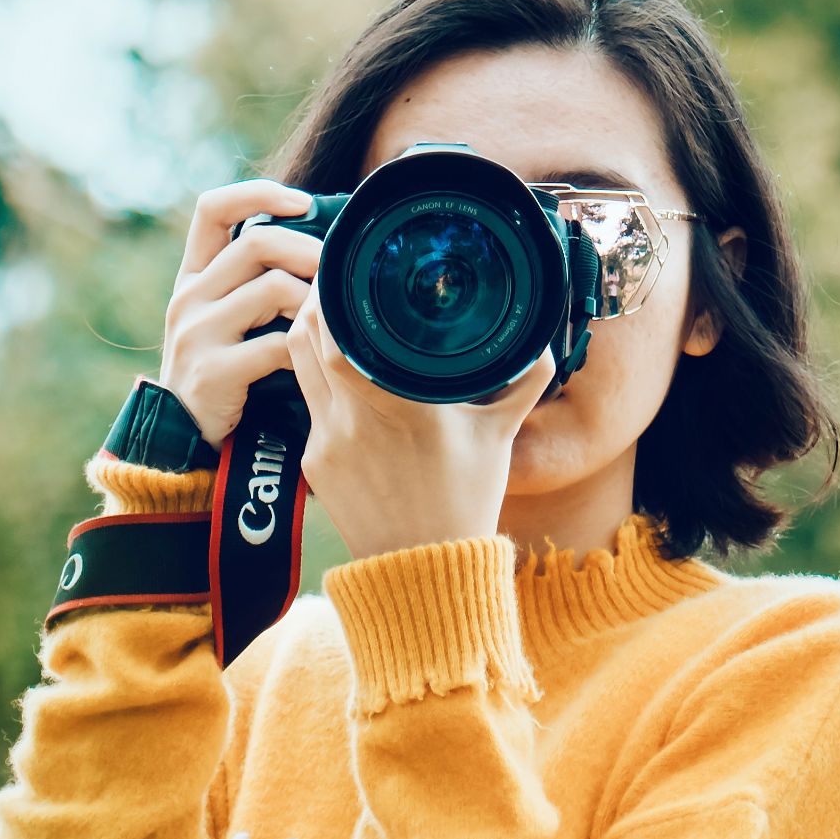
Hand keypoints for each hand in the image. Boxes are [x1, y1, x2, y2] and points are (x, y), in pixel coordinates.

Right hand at [159, 179, 320, 449]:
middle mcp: (189, 297)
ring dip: (314, 301)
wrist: (186, 439)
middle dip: (310, 250)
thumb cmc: (225, 372)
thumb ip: (256, 283)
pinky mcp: (213, 370)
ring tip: (330, 320)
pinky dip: (305, 349)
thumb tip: (324, 244)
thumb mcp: (229, 319)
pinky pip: (276, 345)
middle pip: (257, 243)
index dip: (259, 193)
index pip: (213, 209)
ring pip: (273, 288)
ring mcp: (197, 332)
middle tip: (341, 271)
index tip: (305, 203)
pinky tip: (316, 359)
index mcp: (193, 276)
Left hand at [285, 280, 557, 560]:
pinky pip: (306, 402)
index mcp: (401, 405)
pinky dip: (315, 377)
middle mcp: (354, 420)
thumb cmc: (465, 502)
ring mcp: (325, 442)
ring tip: (326, 312)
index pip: (340, 336)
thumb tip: (543, 342)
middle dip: (314, 301)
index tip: (346, 268)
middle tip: (333, 279)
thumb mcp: (500, 436)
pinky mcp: (311, 462)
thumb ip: (523, 382)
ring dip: (306, 334)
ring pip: (296, 365)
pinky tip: (333, 368)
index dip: (331, 296)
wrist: (424, 570)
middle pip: (304, 337)